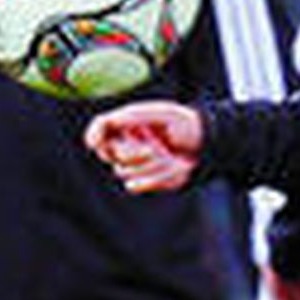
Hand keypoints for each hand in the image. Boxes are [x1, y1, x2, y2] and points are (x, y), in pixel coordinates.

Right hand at [83, 102, 204, 192]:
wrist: (205, 147)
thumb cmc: (186, 124)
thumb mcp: (163, 114)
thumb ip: (134, 116)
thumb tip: (109, 121)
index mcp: (128, 123)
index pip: (100, 127)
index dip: (94, 134)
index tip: (95, 142)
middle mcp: (126, 143)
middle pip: (109, 153)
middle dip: (131, 153)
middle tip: (154, 148)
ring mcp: (134, 163)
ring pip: (122, 171)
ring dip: (149, 166)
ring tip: (170, 156)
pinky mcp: (143, 180)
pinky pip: (134, 185)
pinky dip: (153, 179)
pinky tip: (170, 169)